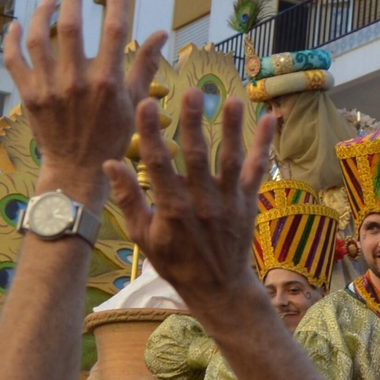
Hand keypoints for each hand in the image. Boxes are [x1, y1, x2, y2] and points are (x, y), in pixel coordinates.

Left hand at [3, 0, 165, 206]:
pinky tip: (18, 24)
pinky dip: (12, 40)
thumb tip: (162, 33)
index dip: (117, 4)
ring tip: (49, 1)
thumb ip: (147, 64)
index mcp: (107, 82)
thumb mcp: (135, 101)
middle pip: (72, 28)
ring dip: (42, 15)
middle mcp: (76, 81)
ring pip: (39, 40)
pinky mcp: (28, 96)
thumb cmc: (113, 135)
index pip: (115, 32)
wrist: (78, 168)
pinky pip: (14, 62)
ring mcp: (49, 88)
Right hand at [103, 90, 276, 328]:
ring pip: (230, 159)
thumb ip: (128, 199)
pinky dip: (264, 145)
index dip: (151, 133)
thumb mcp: (143, 236)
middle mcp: (202, 201)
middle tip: (192, 92)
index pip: (159, 164)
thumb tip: (109, 164)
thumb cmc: (176, 261)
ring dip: (232, 128)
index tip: (145, 104)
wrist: (219, 287)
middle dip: (194, 122)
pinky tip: (270, 119)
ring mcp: (228, 201)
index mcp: (172, 208)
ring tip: (232, 100)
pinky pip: (257, 169)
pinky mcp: (247, 201)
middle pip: (197, 155)